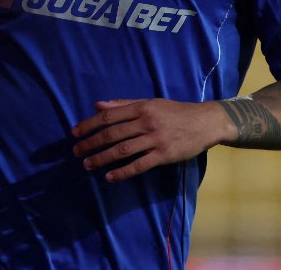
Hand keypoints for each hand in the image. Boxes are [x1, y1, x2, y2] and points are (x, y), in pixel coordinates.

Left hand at [71, 99, 232, 181]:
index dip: (89, 124)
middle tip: (76, 151)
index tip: (75, 133)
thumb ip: (125, 104)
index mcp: (142, 107)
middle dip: (90, 143)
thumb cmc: (176, 112)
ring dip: (101, 158)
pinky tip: (109, 176)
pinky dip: (122, 172)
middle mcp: (147, 122)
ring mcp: (155, 140)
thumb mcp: (151, 103)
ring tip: (87, 164)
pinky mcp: (163, 155)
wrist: (205, 123)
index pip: (109, 116)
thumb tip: (98, 106)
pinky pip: (138, 165)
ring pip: (122, 150)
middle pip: (112, 134)